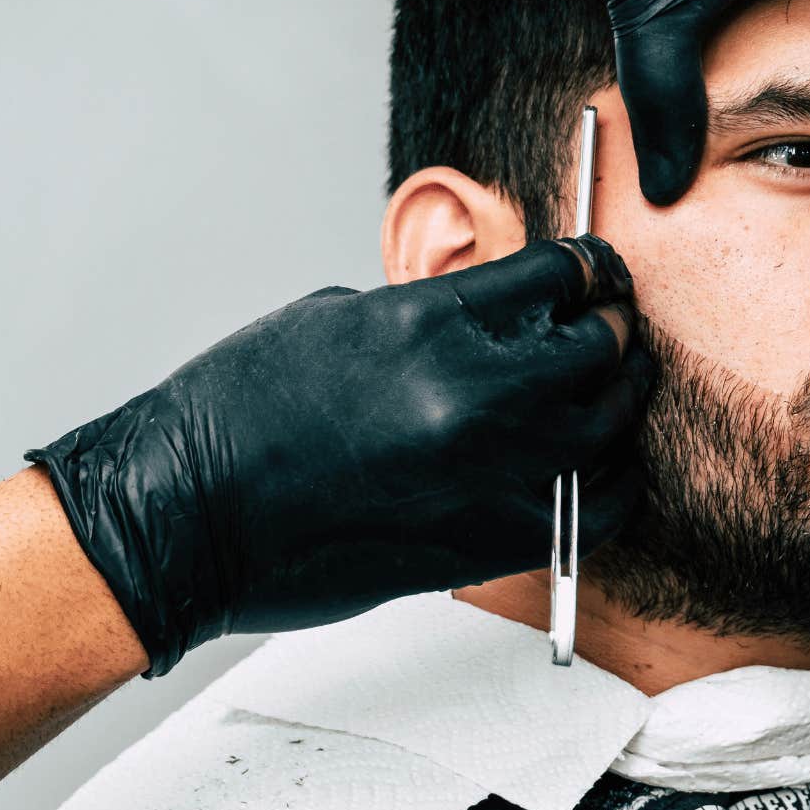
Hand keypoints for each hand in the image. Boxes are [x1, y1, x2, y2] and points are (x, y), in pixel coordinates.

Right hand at [28, 236, 653, 676]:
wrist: (189, 515)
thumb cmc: (239, 416)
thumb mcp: (339, 320)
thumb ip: (431, 314)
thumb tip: (490, 318)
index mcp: (431, 319)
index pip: (560, 273)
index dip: (591, 269)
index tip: (598, 275)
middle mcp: (477, 391)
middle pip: (600, 343)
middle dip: (612, 328)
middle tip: (614, 327)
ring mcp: (494, 470)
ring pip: (612, 421)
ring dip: (620, 397)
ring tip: (617, 386)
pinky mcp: (497, 541)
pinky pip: (602, 506)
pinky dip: (615, 480)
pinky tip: (604, 465)